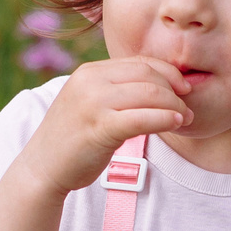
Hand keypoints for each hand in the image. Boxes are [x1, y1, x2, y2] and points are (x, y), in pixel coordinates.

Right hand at [12, 55, 194, 196]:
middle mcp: (90, 81)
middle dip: (175, 90)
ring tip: (185, 119)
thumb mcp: (91, 104)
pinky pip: (143, 118)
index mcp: (90, 72)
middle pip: (148, 75)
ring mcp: (93, 103)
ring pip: (150, 94)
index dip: (168, 73)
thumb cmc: (73, 140)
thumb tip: (158, 87)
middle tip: (188, 107)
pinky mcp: (99, 127)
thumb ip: (116, 91)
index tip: (183, 88)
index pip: (140, 62)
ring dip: (175, 106)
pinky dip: (166, 119)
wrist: (42, 167)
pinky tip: (176, 124)